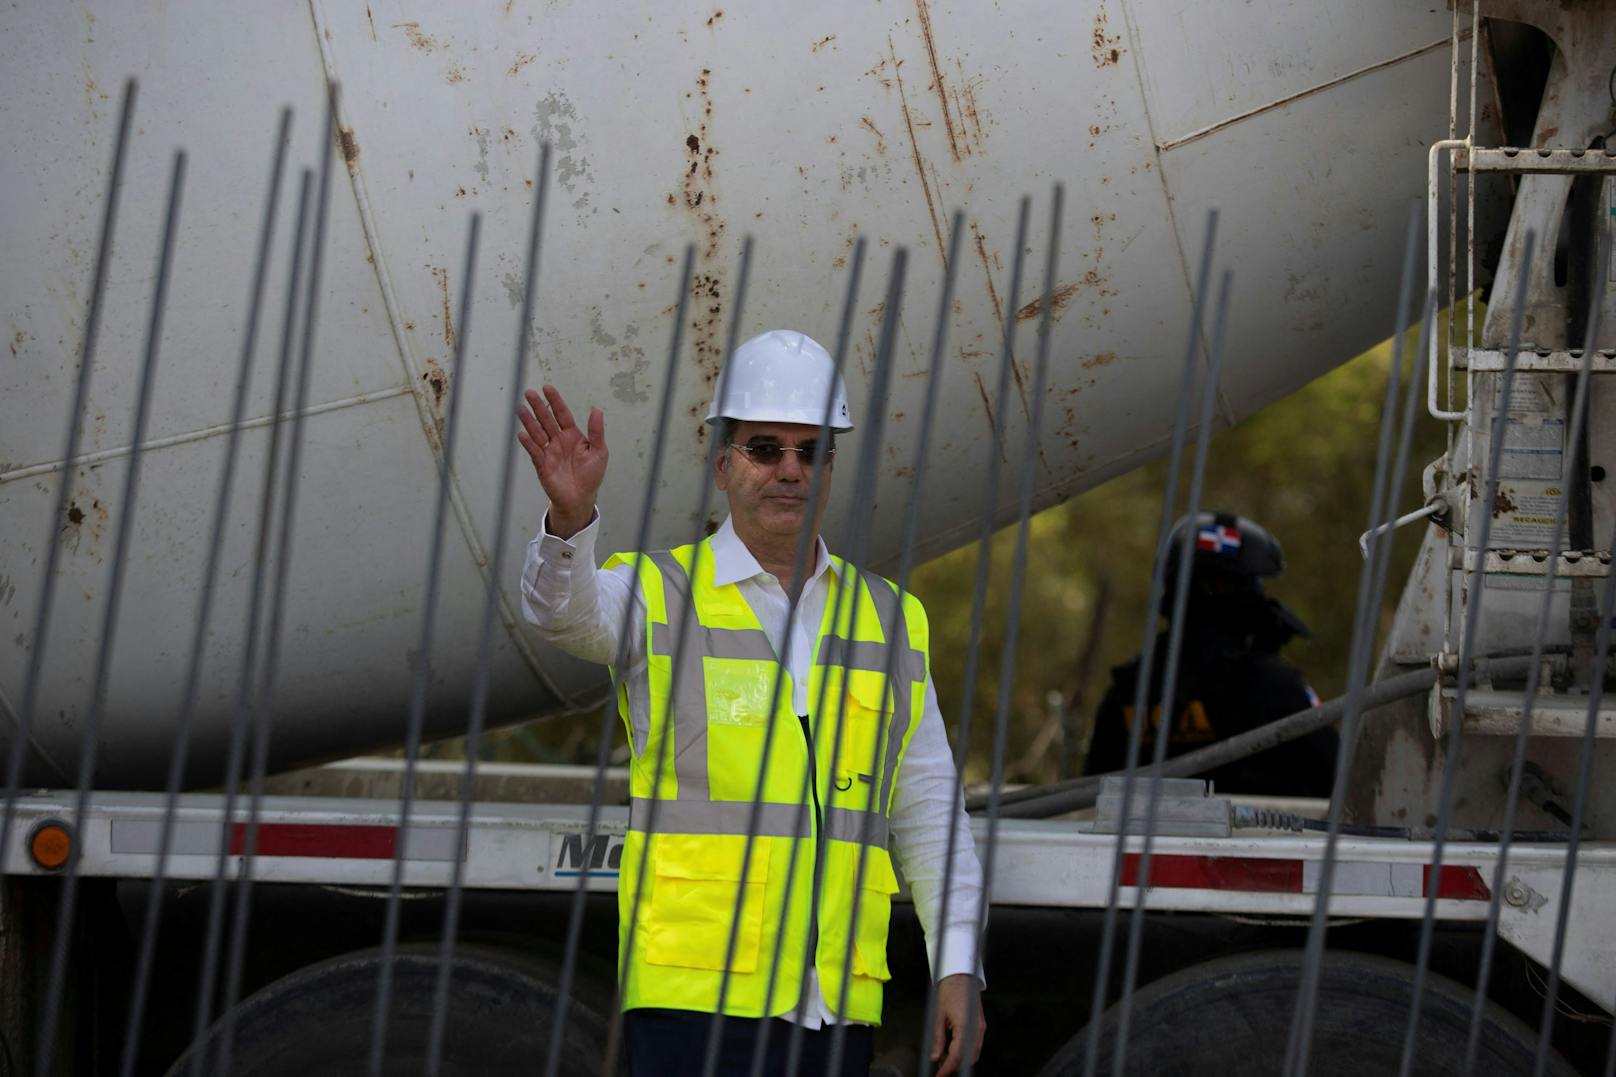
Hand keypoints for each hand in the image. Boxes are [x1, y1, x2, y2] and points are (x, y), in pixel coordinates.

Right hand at [517, 385, 606, 538]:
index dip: (555, 401)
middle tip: (529, 393)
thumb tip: (596, 409)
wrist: (581, 498)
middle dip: (538, 406)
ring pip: (537, 433)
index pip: (562, 414)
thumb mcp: (599, 452)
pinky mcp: (542, 465)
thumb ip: (596, 431)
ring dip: (529, 421)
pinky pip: (534, 452)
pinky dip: (529, 443)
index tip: (547, 388)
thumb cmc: (591, 475)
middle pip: (546, 420)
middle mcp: (558, 440)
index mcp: (572, 435)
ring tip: (520, 408)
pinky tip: (522, 434)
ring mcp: (549, 452)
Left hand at [931, 973, 984, 1076]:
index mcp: (965, 1026)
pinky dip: (965, 1051)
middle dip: (954, 1065)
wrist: (961, 976)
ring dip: (960, 1059)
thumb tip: (934, 1057)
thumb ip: (937, 1039)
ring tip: (943, 1056)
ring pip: (973, 1054)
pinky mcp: (980, 1026)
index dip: (947, 1069)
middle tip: (939, 1066)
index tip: (939, 1075)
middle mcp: (976, 1029)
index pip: (957, 1056)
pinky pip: (975, 1045)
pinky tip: (952, 1048)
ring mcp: (980, 1028)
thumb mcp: (938, 1015)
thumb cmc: (949, 991)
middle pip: (968, 1058)